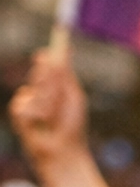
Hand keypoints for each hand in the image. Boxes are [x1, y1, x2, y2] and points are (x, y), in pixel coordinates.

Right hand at [10, 47, 89, 175]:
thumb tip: (64, 49)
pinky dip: (37, 113)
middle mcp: (40, 89)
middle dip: (52, 79)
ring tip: (54, 118)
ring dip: (48, 102)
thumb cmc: (72, 126)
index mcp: (54, 84)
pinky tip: (41, 124)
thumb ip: (66, 74)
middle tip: (59, 95)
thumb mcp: (73, 96)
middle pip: (43, 70)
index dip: (53, 51)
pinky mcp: (19, 113)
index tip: (59, 35)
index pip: (50, 62)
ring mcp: (28, 100)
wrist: (64, 150)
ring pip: (35, 88)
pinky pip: (25, 103)